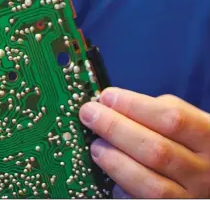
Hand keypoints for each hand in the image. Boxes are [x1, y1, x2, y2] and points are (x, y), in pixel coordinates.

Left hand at [79, 87, 209, 197]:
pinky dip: (123, 188)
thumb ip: (158, 112)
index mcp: (209, 137)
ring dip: (115, 161)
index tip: (107, 97)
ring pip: (150, 184)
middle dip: (115, 129)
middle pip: (156, 150)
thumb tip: (112, 103)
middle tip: (89, 115)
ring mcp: (191, 197)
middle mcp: (205, 171)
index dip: (135, 106)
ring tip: (95, 146)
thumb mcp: (190, 123)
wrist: (209, 179)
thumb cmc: (192, 144)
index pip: (173, 118)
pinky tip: (110, 175)